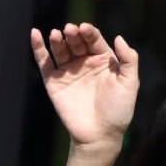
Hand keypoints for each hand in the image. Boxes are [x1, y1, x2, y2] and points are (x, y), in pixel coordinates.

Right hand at [30, 23, 139, 154]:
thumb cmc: (118, 111)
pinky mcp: (54, 82)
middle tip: (70, 30)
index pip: (94, 39)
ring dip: (57, 39)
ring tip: (57, 34)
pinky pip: (44, 62)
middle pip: (76, 41)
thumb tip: (118, 37)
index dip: (89, 32)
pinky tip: (35, 33)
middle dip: (73, 34)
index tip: (85, 29)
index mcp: (103, 60)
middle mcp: (84, 63)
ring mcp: (68, 72)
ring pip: (60, 49)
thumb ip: (129, 59)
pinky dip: (38, 47)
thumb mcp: (130, 84)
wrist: (99, 136)